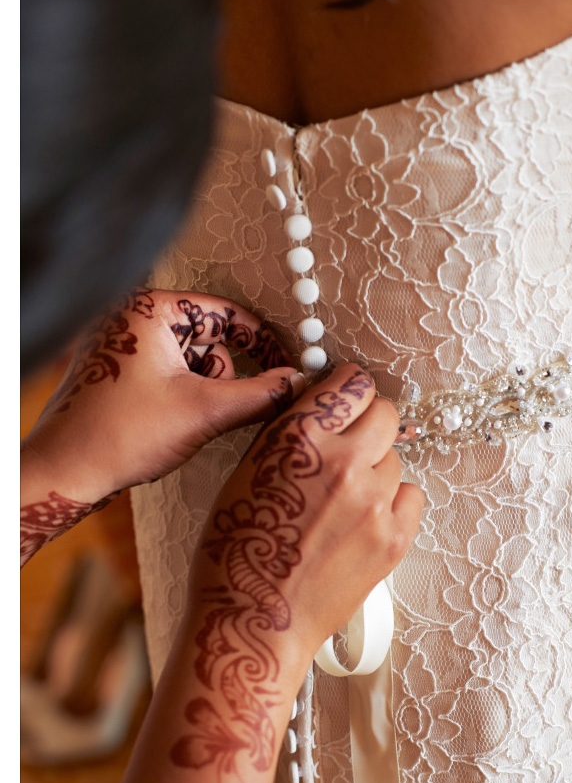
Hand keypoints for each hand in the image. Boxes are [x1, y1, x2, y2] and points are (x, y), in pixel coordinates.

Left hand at [21, 287, 304, 505]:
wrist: (64, 473)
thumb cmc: (121, 435)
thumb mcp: (204, 412)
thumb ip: (260, 394)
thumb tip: (297, 383)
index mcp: (148, 310)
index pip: (225, 313)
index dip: (262, 342)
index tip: (286, 368)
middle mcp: (132, 318)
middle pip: (210, 340)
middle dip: (221, 379)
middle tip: (212, 410)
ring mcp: (122, 345)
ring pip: (193, 362)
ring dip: (203, 393)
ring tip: (182, 422)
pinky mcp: (118, 371)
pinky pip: (170, 375)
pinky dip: (183, 399)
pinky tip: (169, 425)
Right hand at [169, 363, 423, 782]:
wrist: (254, 622)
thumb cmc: (237, 550)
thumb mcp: (247, 472)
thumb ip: (290, 433)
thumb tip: (323, 404)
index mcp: (298, 438)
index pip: (350, 383)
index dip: (348, 391)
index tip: (346, 402)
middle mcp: (342, 462)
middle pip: (385, 413)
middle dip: (369, 424)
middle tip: (350, 448)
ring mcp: (373, 501)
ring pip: (395, 458)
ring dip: (376, 470)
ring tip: (344, 501)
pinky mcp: (393, 538)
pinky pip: (411, 495)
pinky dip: (392, 503)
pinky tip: (363, 522)